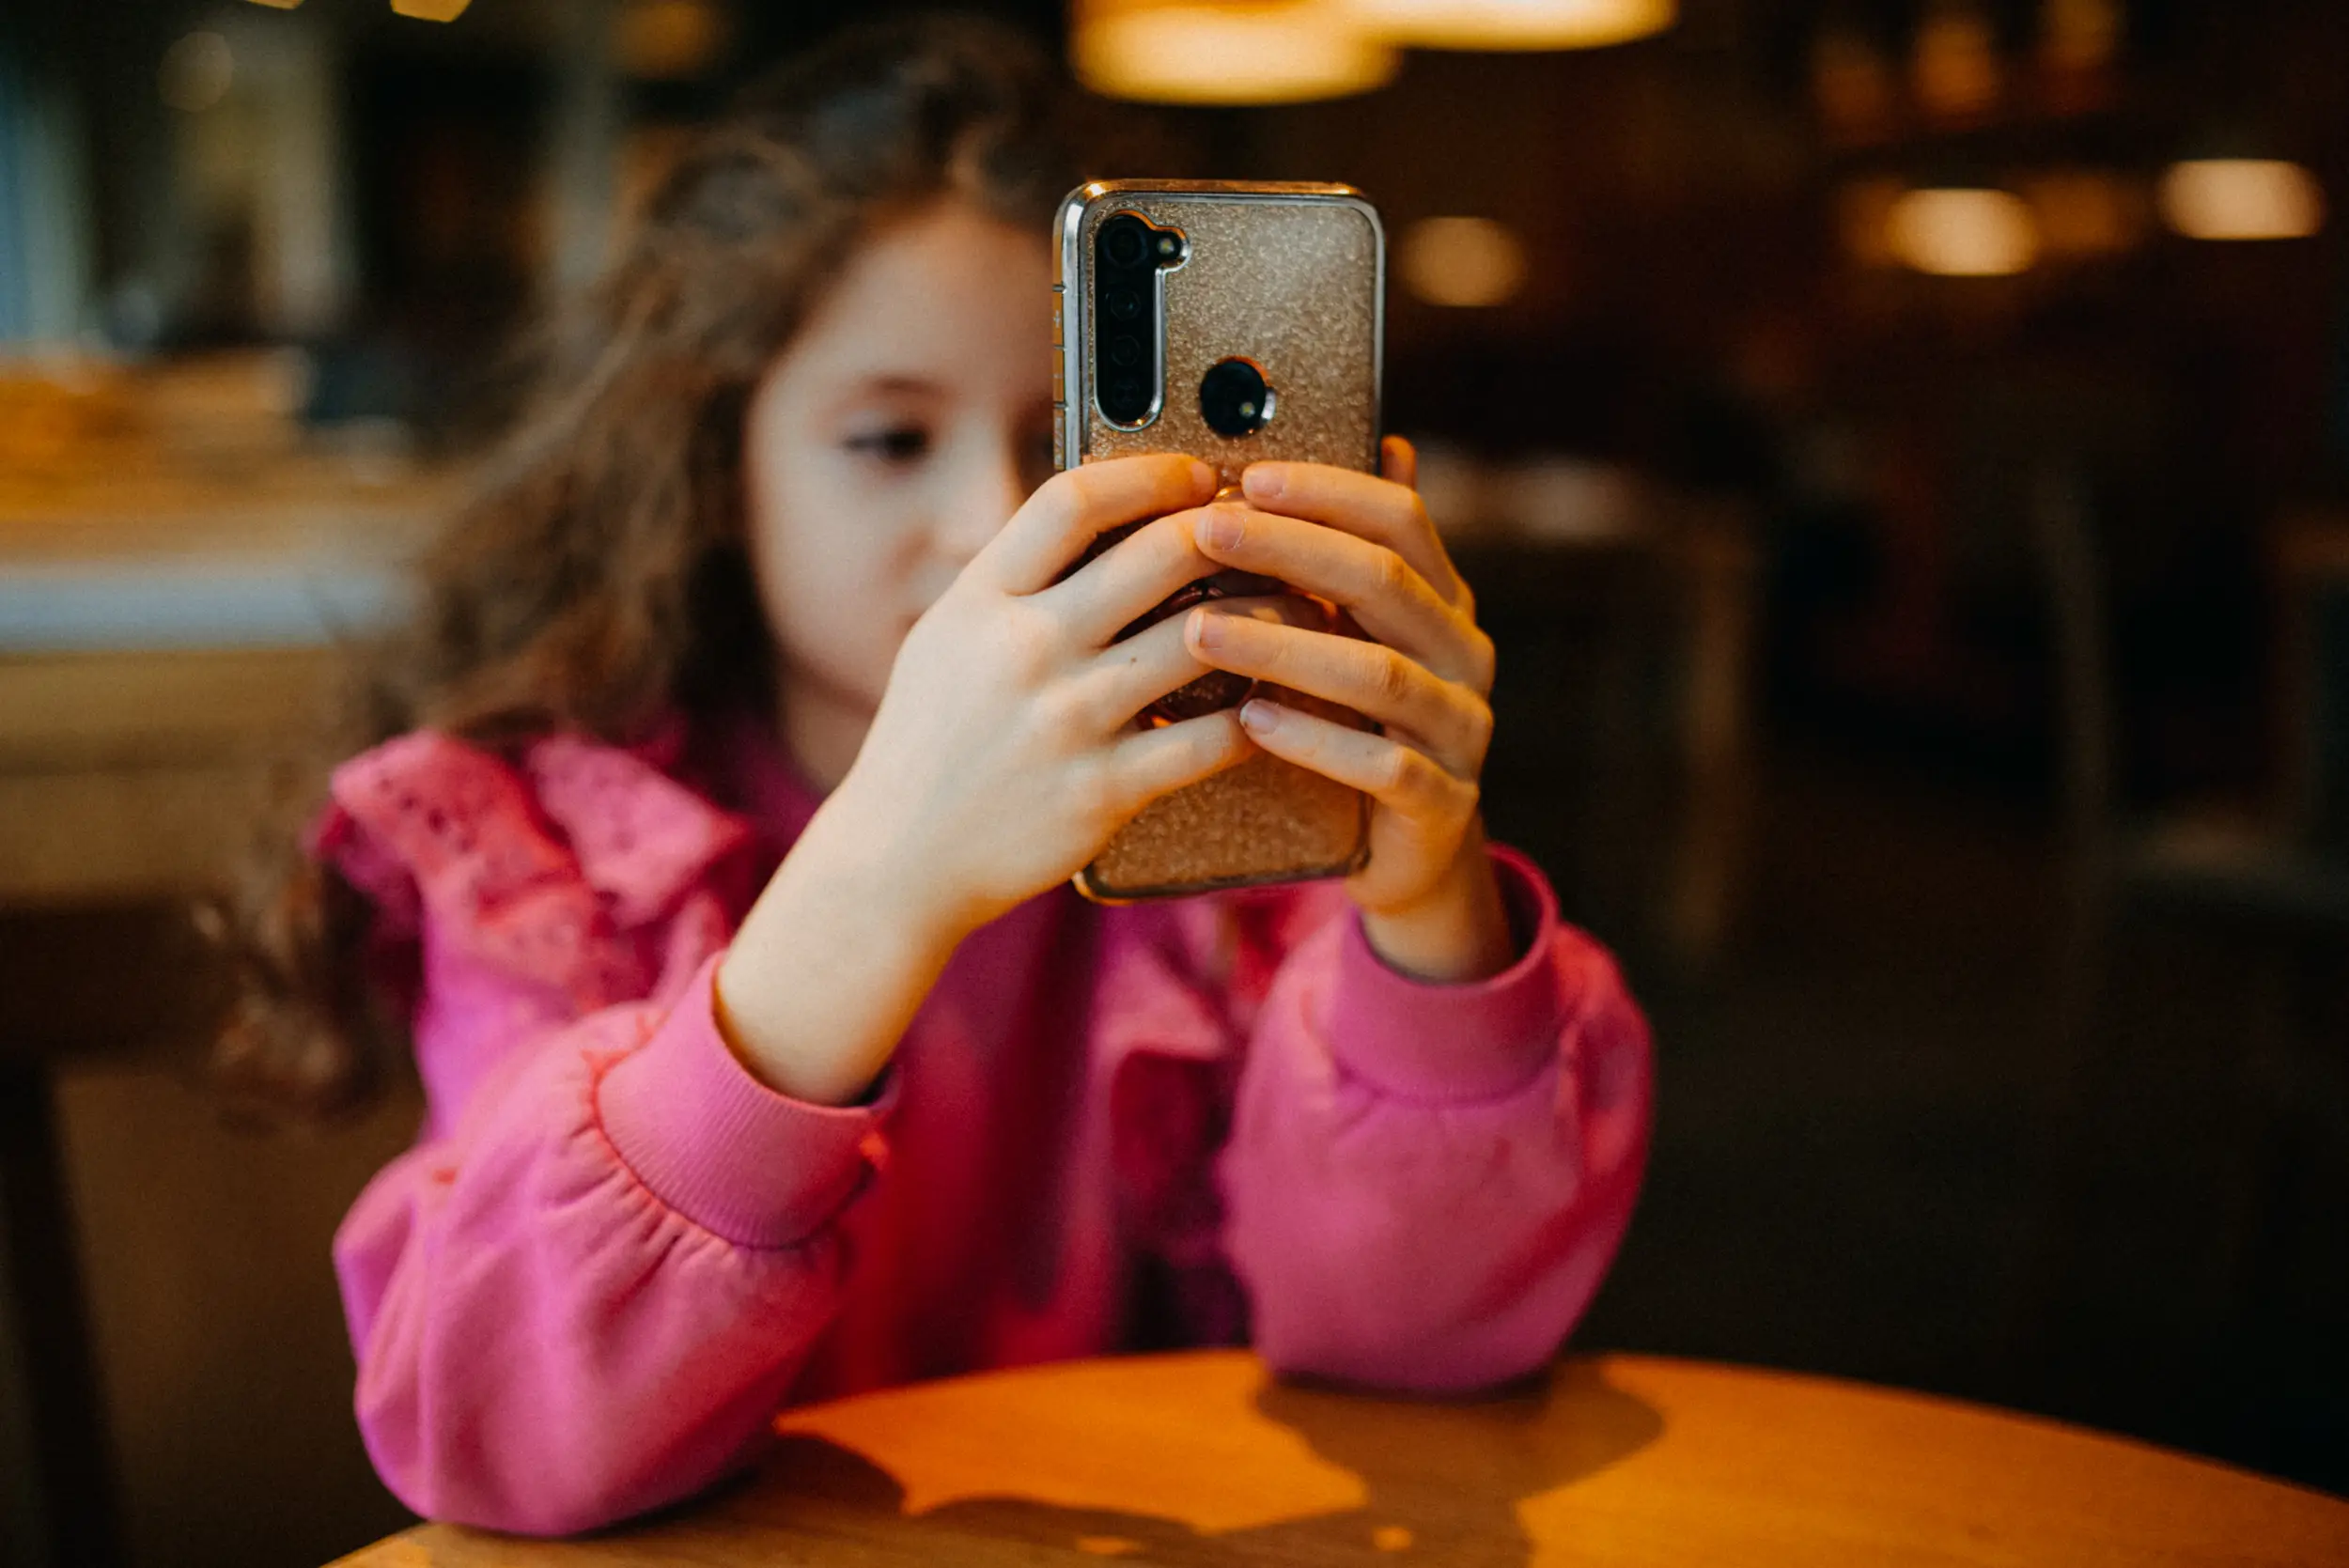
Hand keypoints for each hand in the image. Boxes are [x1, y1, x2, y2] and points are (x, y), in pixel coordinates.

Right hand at [831, 452, 1256, 941]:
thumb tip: (1105, 515)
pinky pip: (1210, 739)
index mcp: (981, 600)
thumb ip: (1016, 580)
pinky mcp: (1103, 791)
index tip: (1198, 474)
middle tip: (1271, 537)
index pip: (1074, 502)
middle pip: (1159, 554)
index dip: (1151, 473)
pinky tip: (1275, 703)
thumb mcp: (948, 638)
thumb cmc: (933, 738)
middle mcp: (1025, 648)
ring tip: (1301, 611)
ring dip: (1270, 618)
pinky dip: (1255, 716)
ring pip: (1205, 638)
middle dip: (1230, 535)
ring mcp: (1068, 720)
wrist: (899, 860)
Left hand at [1184, 437, 1515, 980]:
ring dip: (1287, 647)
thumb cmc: (1356, 725)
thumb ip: (1336, 561)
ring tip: (1202, 631)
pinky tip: (1252, 723)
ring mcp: (1461, 730)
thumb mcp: (1349, 637)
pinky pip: (1384, 768)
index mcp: (1442, 599)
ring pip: (1381, 675)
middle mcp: (1464, 654)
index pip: (1399, 519)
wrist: (1405, 854)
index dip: (1327, 491)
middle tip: (1205, 533)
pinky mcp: (1442, 804)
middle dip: (1291, 550)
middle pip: (1385, 582)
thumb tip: (1350, 447)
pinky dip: (1316, 742)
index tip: (1246, 475)